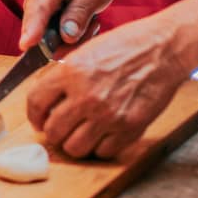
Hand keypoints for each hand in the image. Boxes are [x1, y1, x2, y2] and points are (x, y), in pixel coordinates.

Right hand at [17, 0, 115, 52]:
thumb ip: (81, 11)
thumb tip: (66, 36)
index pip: (39, 5)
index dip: (32, 27)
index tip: (26, 45)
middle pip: (39, 27)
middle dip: (66, 41)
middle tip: (94, 26)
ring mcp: (33, 3)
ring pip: (44, 36)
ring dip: (70, 39)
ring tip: (91, 21)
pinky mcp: (36, 14)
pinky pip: (48, 36)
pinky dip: (67, 37)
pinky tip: (82, 23)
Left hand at [25, 15, 193, 159]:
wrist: (163, 49)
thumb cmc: (126, 44)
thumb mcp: (86, 50)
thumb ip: (63, 74)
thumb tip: (45, 96)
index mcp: (70, 72)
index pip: (35, 103)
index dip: (34, 116)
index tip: (39, 120)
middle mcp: (86, 96)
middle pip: (53, 132)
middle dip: (53, 132)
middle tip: (60, 128)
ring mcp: (108, 115)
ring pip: (75, 148)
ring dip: (74, 144)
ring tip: (80, 134)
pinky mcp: (129, 129)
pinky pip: (103, 152)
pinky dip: (100, 147)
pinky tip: (102, 134)